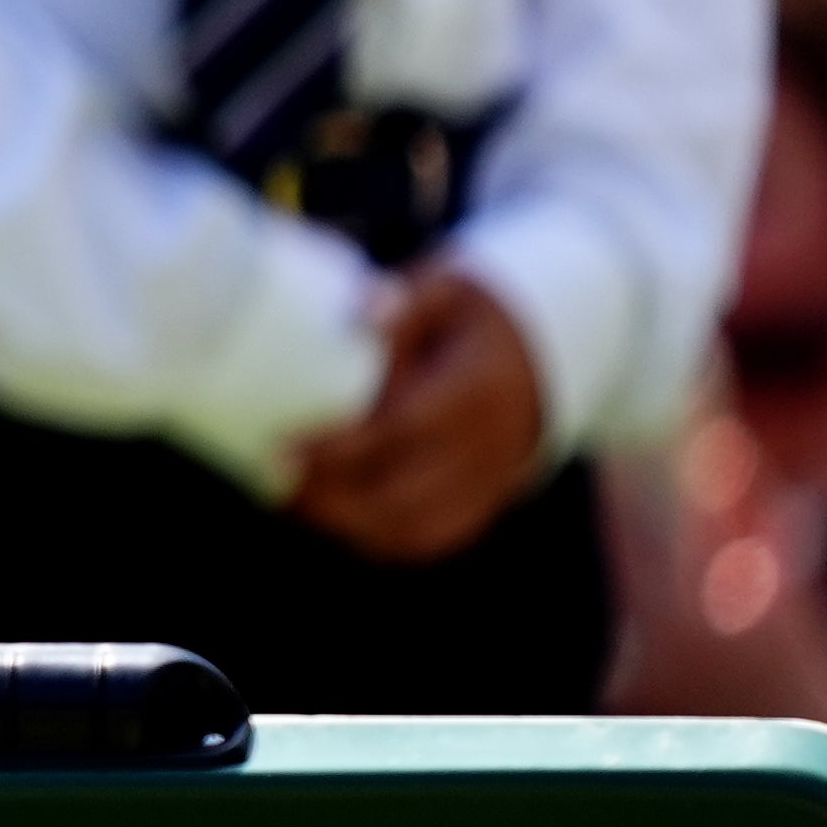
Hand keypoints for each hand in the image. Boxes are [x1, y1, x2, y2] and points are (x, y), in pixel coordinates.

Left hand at [284, 265, 549, 563]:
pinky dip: (378, 537)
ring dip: (348, 523)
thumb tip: (362, 311)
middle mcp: (489, 447)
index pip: (401, 431)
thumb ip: (407, 302)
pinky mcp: (486, 500)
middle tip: (272, 475)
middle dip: (330, 497)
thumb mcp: (451, 289)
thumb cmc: (478, 314)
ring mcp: (492, 481)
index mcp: (477, 391)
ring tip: (288, 497)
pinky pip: (432, 536)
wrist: (554, 349)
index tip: (280, 447)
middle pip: (403, 496)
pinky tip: (330, 515)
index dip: (338, 448)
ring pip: (416, 529)